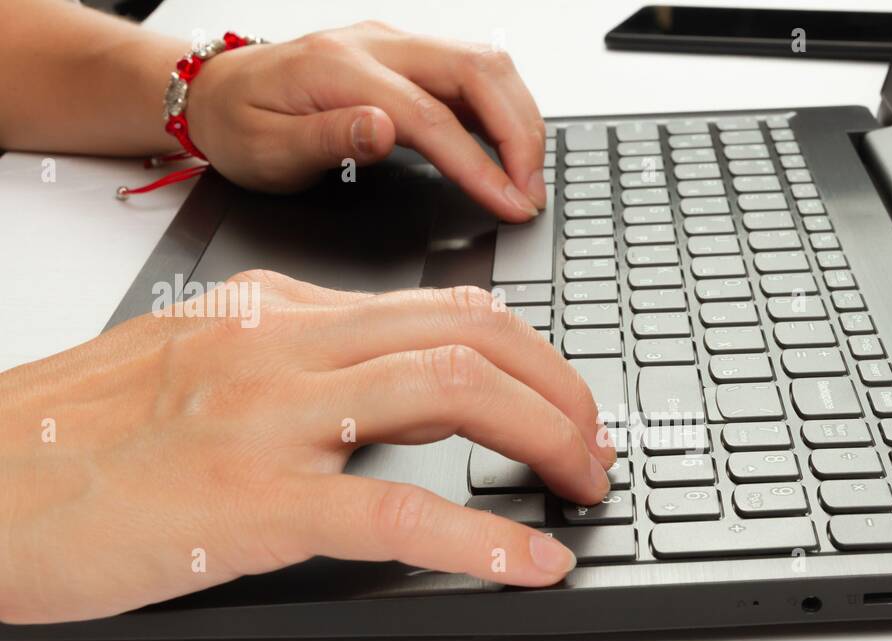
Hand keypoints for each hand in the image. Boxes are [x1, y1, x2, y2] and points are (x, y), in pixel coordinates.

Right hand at [0, 273, 614, 624]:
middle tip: (592, 446)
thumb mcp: (191, 367)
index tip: (562, 399)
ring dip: (544, 436)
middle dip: (559, 390)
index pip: (439, 307)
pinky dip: (483, 538)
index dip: (528, 354)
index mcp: (272, 313)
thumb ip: (290, 366)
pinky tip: (529, 561)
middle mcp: (280, 345)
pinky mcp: (250, 501)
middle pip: (468, 334)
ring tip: (580, 486)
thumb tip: (384, 389)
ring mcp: (268, 417)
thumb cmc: (71, 438)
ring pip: (451, 388)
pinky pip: (396, 509)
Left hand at [184, 21, 547, 219]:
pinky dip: (504, 112)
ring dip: (520, 119)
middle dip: (520, 134)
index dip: (479, 165)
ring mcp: (397, 46)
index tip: (510, 203)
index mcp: (340, 68)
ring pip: (487, 65)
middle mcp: (376, 44)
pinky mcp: (410, 59)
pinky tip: (509, 152)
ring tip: (528, 178)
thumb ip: (326, 140)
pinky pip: (475, 74)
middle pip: (478, 71)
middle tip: (532, 194)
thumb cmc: (239, 126)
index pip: (432, 116)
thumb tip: (383, 130)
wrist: (218, 92)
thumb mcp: (266, 149)